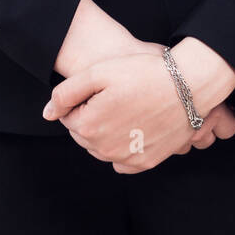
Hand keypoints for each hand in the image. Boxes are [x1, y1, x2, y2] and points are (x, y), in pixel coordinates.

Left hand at [41, 49, 234, 172]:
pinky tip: (134, 126)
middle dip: (92, 116)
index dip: (82, 99)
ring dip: (106, 131)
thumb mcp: (99, 72)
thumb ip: (66, 93)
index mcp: (88, 126)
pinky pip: (122, 161)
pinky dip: (123, 146)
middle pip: (84, 134)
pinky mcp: (145, 162)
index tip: (102, 88)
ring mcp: (126, 158)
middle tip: (115, 95)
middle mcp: (104, 149)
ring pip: (102, 148)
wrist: (187, 85)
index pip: (68, 117)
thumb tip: (47, 114)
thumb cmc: (144, 73)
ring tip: (126, 107)